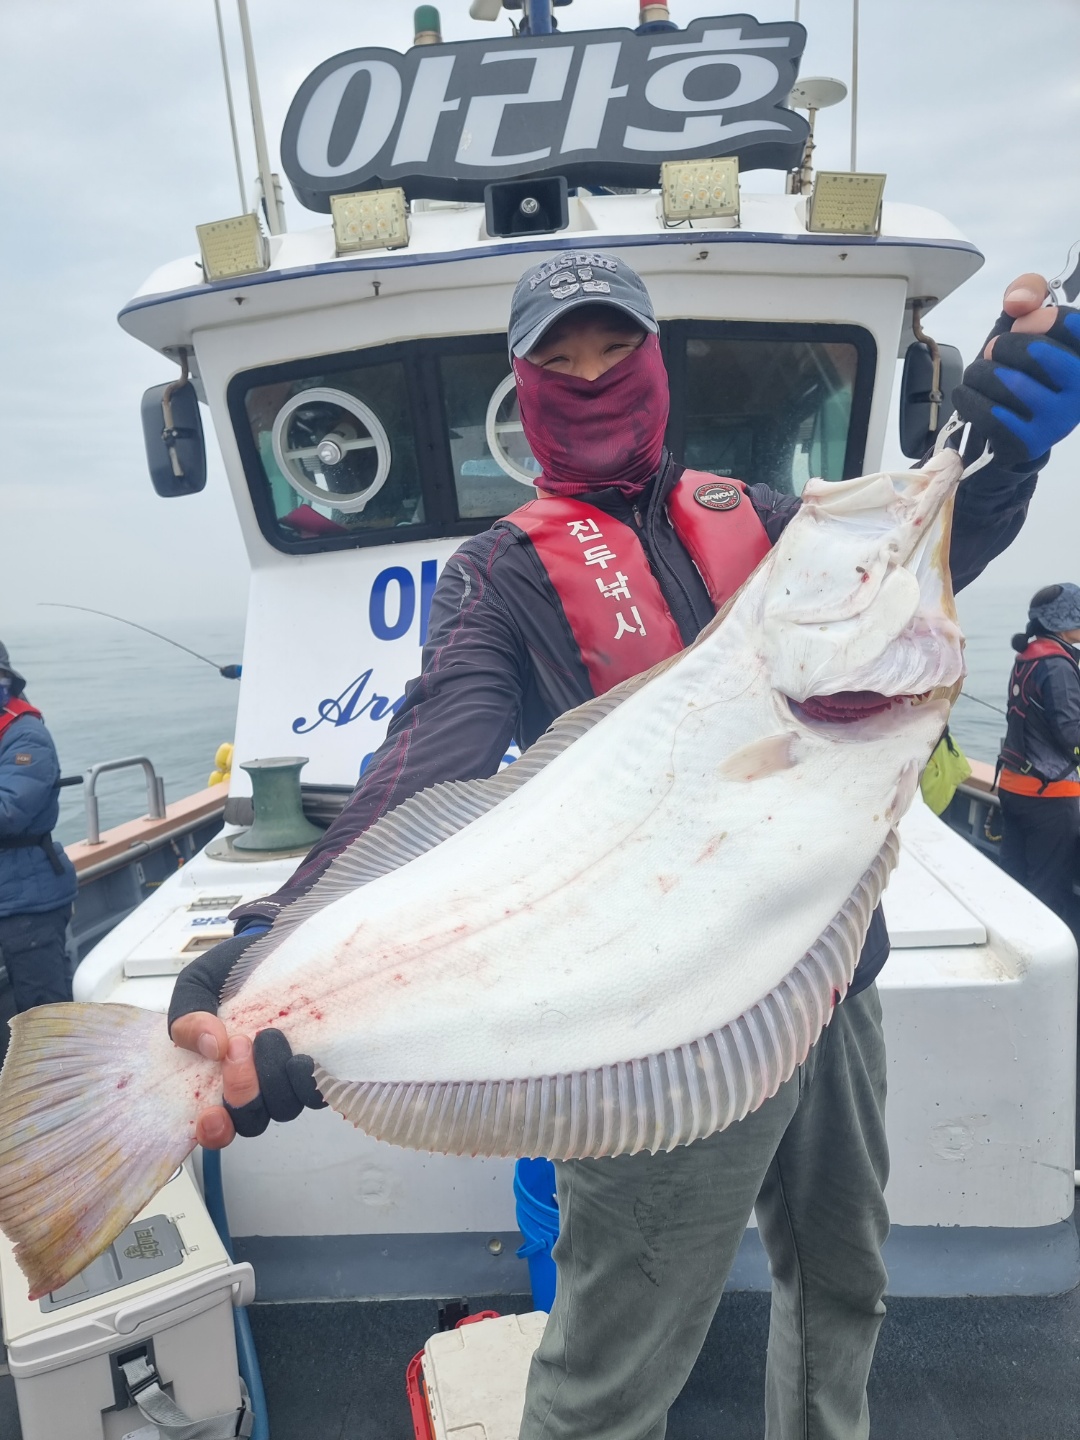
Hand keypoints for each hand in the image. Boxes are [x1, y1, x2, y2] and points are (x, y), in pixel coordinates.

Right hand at [168, 929, 325, 1147]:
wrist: (271, 943)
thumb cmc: (230, 971)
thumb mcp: (197, 984)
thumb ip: (188, 1016)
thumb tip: (210, 1045)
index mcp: (215, 1078)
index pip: (215, 1127)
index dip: (214, 1131)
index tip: (211, 1115)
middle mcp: (252, 1087)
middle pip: (251, 1120)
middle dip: (243, 1091)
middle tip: (239, 1045)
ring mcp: (284, 1078)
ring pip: (284, 1106)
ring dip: (275, 1079)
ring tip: (270, 1035)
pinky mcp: (314, 1065)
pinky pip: (317, 1091)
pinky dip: (309, 1080)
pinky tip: (303, 1056)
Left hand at [953, 273, 1079, 467]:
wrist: (1012, 428)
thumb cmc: (1022, 367)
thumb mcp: (1028, 323)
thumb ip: (1030, 292)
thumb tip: (1018, 302)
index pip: (1067, 321)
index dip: (1034, 319)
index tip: (1022, 327)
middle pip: (1031, 350)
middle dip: (1000, 346)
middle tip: (993, 353)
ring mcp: (1058, 420)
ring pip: (1002, 380)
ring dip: (978, 372)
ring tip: (979, 376)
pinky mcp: (1028, 443)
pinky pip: (985, 411)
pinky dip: (967, 397)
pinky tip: (970, 395)